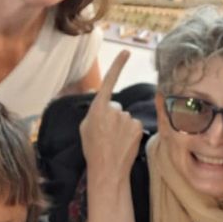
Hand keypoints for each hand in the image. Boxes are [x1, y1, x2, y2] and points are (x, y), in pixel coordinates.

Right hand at [79, 51, 142, 184]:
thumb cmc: (93, 149)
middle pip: (115, 107)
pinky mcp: (137, 127)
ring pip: (125, 117)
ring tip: (114, 141)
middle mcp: (114, 109)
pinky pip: (134, 125)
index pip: (109, 81)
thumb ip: (94, 111)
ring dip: (122, 127)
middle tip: (106, 135)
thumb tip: (104, 104)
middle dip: (113, 118)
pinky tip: (124, 143)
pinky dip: (131, 133)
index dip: (118, 65)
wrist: (107, 169)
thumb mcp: (85, 127)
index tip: (127, 52)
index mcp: (98, 108)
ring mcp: (127, 118)